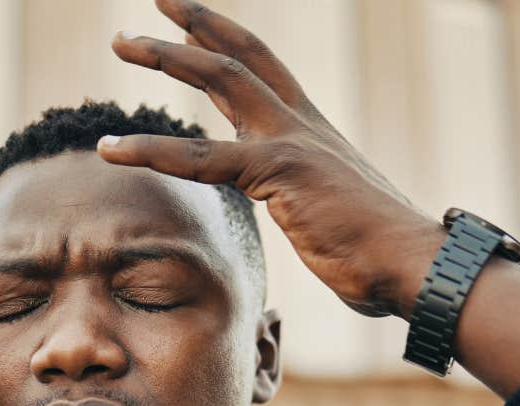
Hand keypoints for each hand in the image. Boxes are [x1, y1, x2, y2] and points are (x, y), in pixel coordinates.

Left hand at [98, 0, 442, 318]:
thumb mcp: (325, 216)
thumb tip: (297, 217)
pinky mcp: (280, 171)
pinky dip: (151, 151)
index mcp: (309, 131)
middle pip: (239, 56)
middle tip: (151, 5)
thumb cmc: (371, 252)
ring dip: (165, 56)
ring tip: (119, 41)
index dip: (225, 40)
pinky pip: (201, 158)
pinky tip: (110, 149)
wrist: (410, 266)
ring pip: (219, 80)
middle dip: (193, 26)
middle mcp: (300, 124)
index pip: (261, 70)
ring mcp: (291, 141)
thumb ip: (301, 203)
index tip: (191, 25)